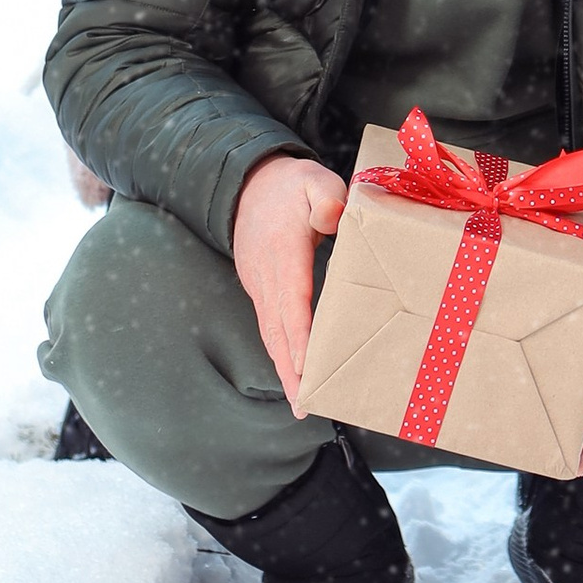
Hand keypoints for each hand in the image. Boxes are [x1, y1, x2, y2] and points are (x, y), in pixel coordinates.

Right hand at [232, 153, 347, 402]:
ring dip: (285, 370)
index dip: (300, 335)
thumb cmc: (289, 185)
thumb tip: (333, 218)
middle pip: (278, 329)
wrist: (248, 185)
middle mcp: (267, 275)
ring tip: (300, 403)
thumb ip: (326, 195)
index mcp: (284, 250)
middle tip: (304, 405)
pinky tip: (293, 375)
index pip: (293, 299)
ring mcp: (259, 285)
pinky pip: (270, 326)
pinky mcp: (260, 289)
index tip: (308, 366)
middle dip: (291, 369)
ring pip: (271, 334)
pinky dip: (281, 353)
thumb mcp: (312, 177)